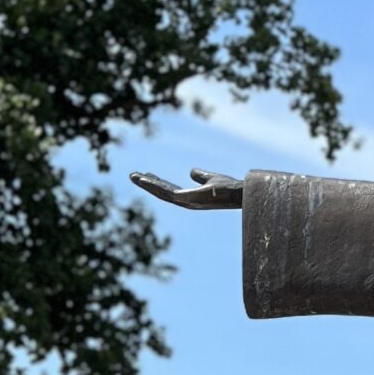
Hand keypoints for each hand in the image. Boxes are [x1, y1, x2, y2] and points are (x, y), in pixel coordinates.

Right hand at [129, 165, 244, 210]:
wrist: (241, 193)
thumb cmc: (230, 188)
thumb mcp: (211, 179)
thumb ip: (201, 177)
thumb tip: (191, 172)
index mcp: (191, 198)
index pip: (170, 190)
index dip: (157, 183)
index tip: (146, 174)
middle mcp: (187, 202)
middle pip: (162, 193)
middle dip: (148, 184)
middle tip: (133, 175)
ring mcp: (187, 202)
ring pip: (162, 194)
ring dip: (148, 185)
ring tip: (134, 176)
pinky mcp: (189, 199)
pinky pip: (168, 193)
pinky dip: (156, 186)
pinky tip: (146, 178)